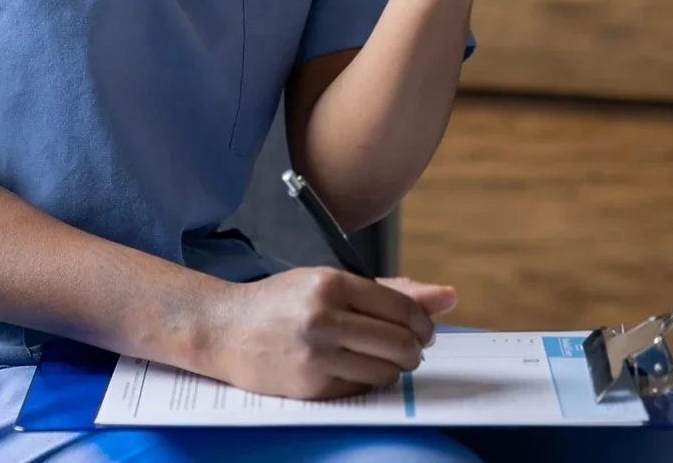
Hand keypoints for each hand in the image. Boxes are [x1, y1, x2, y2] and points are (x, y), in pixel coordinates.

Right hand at [196, 268, 459, 399]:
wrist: (222, 329)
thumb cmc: (281, 303)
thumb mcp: (330, 283)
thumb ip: (392, 291)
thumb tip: (450, 297)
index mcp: (331, 283)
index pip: (404, 309)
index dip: (423, 325)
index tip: (421, 331)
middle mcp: (323, 316)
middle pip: (402, 344)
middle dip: (413, 351)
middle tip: (405, 349)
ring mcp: (315, 353)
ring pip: (387, 372)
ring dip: (391, 370)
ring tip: (375, 359)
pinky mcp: (309, 385)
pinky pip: (362, 391)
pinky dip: (364, 383)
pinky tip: (348, 370)